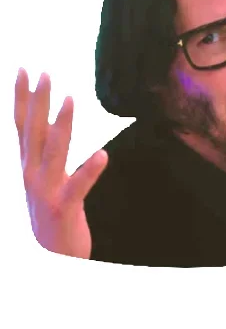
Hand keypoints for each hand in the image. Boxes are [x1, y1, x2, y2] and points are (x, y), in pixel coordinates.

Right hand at [15, 69, 108, 258]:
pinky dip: (89, 170)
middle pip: (33, 131)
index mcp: (27, 166)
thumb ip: (48, 156)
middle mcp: (31, 175)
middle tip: (44, 72)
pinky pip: (78, 186)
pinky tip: (102, 154)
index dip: (19, 98)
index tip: (22, 70)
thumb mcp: (44, 181)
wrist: (48, 258)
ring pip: (53, 151)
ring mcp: (45, 191)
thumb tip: (53, 128)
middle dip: (37, 100)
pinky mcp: (63, 208)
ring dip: (62, 123)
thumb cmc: (50, 215)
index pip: (21, 125)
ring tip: (72, 98)